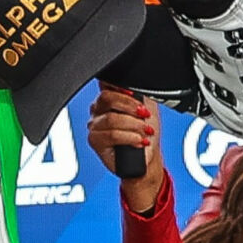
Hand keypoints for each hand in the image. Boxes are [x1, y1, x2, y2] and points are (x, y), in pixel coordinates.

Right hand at [89, 87, 165, 204]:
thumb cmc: (146, 133)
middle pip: (106, 98)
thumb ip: (139, 94)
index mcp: (108, 99)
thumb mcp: (148, 107)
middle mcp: (98, 111)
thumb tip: (135, 87)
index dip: (120, 88)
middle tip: (144, 114)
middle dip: (130, 106)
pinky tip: (138, 141)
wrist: (146, 158)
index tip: (134, 94)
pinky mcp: (95, 141)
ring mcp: (94, 126)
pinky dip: (129, 137)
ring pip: (111, 119)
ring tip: (145, 132)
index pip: (106, 84)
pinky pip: (111, 135)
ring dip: (134, 125)